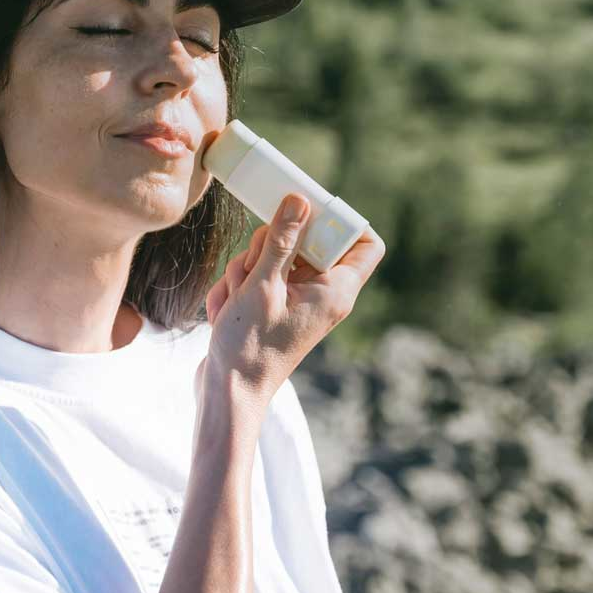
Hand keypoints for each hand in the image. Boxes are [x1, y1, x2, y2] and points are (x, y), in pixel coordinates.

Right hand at [203, 191, 383, 407]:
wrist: (228, 391)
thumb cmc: (250, 346)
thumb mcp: (263, 285)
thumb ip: (282, 240)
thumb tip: (301, 201)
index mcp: (336, 290)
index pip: (365, 242)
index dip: (342, 220)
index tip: (308, 210)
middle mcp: (323, 293)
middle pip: (306, 241)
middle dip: (270, 246)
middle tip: (256, 269)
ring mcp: (296, 299)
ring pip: (273, 255)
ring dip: (246, 269)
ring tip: (237, 299)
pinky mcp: (273, 305)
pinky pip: (256, 275)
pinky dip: (238, 286)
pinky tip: (227, 309)